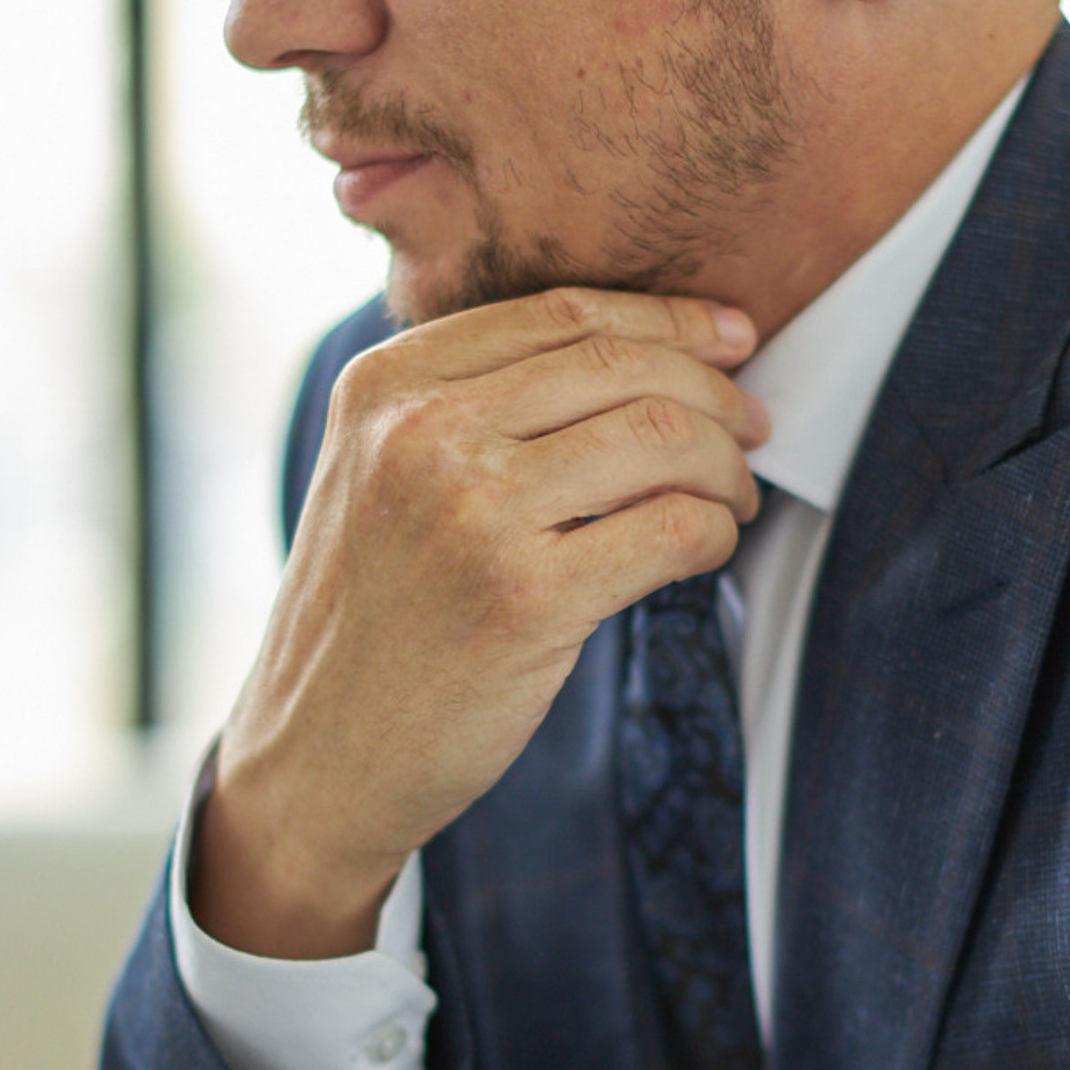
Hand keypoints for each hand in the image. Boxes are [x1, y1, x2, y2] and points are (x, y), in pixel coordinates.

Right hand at [192, 287, 763, 956]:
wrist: (317, 756)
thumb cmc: (372, 618)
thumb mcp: (379, 475)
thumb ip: (468, 404)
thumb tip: (640, 351)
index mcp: (385, 386)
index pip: (564, 313)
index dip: (669, 319)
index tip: (729, 336)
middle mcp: (422, 434)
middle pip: (623, 365)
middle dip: (715, 390)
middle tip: (752, 426)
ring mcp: (473, 514)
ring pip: (663, 437)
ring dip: (726, 466)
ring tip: (735, 497)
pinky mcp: (526, 601)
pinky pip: (674, 529)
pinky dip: (716, 531)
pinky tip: (707, 548)